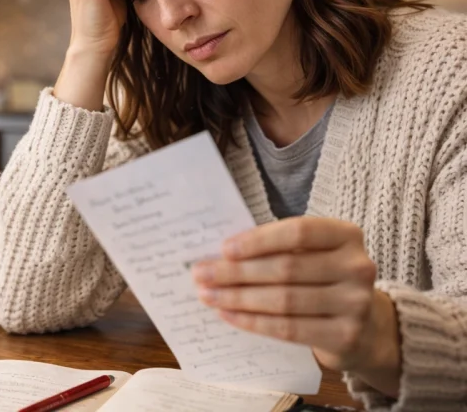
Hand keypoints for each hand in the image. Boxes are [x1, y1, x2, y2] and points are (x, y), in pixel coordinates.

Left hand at [191, 217, 399, 381]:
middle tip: (201, 274)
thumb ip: (277, 249)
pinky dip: (253, 321)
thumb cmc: (322, 280)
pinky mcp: (346, 336)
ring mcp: (356, 303)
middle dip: (237, 272)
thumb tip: (219, 255)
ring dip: (238, 298)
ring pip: (284, 300)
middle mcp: (358, 267)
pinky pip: (289, 328)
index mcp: (346, 235)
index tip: (223, 248)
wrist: (365, 327)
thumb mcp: (310, 255)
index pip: (298, 231)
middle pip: (286, 268)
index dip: (258, 240)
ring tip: (208, 295)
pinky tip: (228, 315)